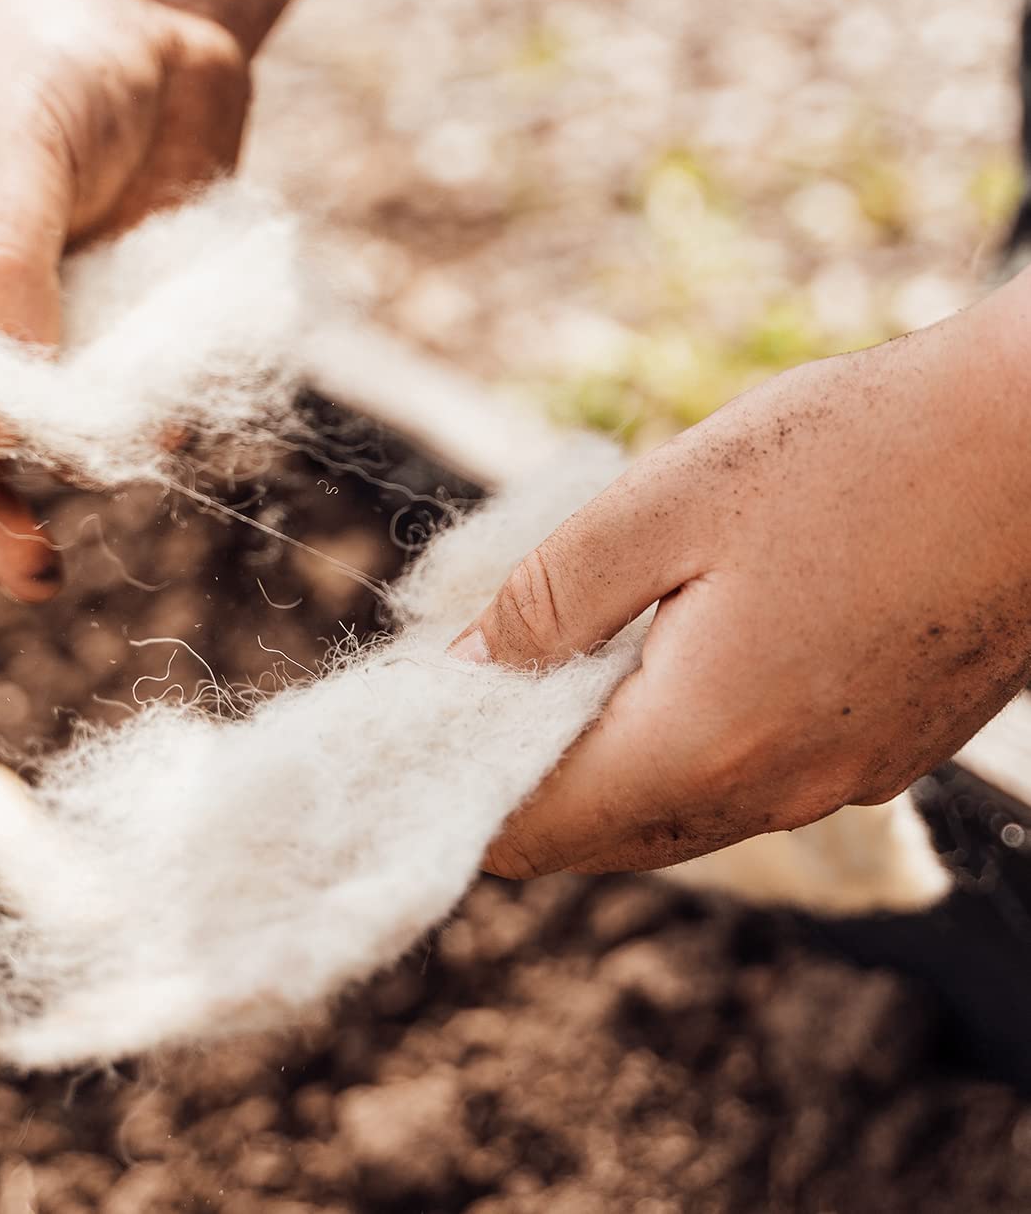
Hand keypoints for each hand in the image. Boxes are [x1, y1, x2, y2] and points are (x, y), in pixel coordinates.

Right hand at [0, 0, 250, 597]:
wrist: (162, 28)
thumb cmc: (52, 68)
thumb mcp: (12, 156)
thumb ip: (3, 272)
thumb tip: (9, 409)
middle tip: (39, 574)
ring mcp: (56, 338)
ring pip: (64, 437)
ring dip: (94, 457)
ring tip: (139, 441)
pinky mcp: (129, 336)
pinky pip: (140, 404)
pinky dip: (158, 420)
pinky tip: (179, 414)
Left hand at [452, 276, 1030, 877]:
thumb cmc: (858, 454)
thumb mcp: (664, 504)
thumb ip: (547, 602)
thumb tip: (462, 673)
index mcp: (706, 745)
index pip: (537, 827)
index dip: (456, 786)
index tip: (409, 729)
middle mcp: (776, 792)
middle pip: (600, 834)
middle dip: (516, 777)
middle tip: (463, 689)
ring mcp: (838, 780)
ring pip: (671, 812)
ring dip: (596, 759)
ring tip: (546, 667)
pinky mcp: (880, 747)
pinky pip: (740, 779)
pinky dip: (673, 745)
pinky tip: (654, 661)